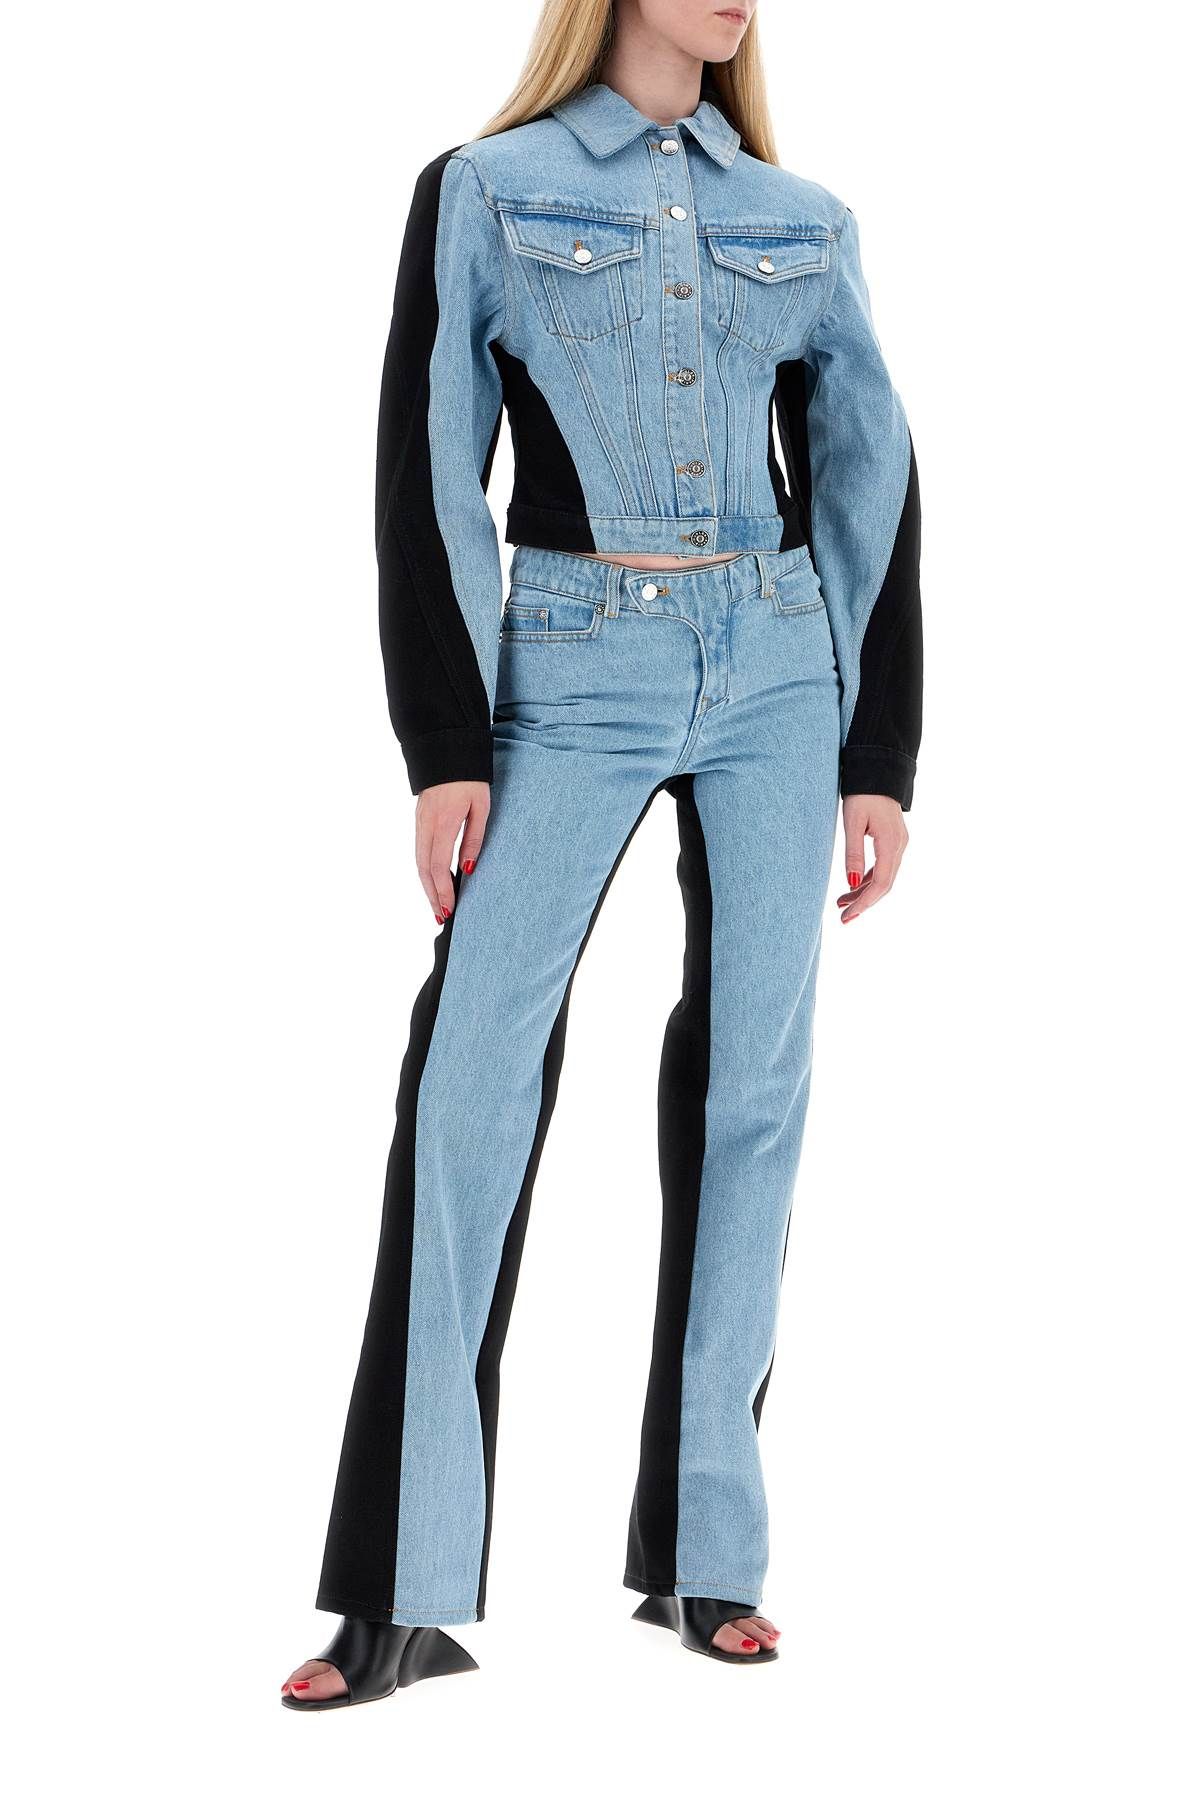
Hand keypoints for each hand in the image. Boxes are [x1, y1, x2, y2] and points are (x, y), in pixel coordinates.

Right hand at [415, 780, 489, 924]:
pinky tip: (432, 881)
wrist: (447, 748)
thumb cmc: (470, 778)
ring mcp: (419, 822)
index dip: (443, 890)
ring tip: (437, 905)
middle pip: (424, 869)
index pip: (439, 866)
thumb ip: (474, 838)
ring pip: (419, 861)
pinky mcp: (419, 819)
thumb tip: (468, 868)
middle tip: (441, 916)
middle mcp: (426, 825)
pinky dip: (424, 870)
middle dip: (432, 895)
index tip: (449, 909)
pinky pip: (419, 850)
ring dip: (427, 886)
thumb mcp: (481, 807)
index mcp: (443, 822)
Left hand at [836, 793, 908, 922]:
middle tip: (844, 918)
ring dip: (864, 891)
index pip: (880, 883)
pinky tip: (853, 885)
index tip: (847, 917)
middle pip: (884, 884)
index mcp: (891, 843)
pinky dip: (868, 878)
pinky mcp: (893, 839)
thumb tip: (850, 883)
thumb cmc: (862, 793)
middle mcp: (899, 846)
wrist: (878, 770)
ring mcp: (898, 843)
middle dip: (864, 903)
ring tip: (842, 903)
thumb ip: (853, 853)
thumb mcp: (852, 822)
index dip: (864, 903)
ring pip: (884, 876)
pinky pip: (883, 866)